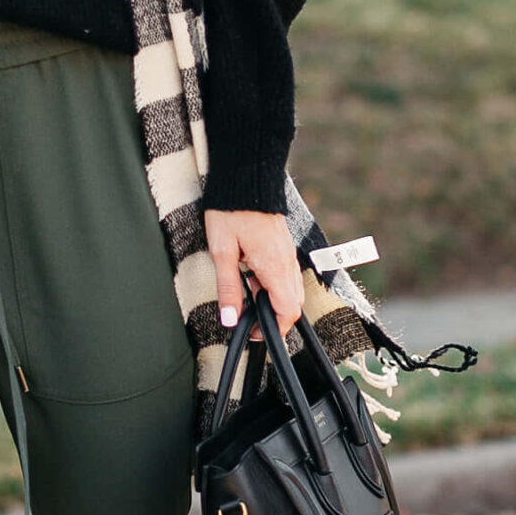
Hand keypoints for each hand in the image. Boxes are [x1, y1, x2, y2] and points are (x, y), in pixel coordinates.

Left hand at [203, 208, 303, 338]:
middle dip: (274, 317)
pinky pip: (286, 274)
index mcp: (275, 267)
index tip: (255, 334)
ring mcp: (288, 253)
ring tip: (246, 293)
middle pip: (293, 304)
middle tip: (248, 318)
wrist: (245, 180)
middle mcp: (287, 262)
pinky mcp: (283, 245)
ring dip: (273, 299)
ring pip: (291, 289)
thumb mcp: (222, 252)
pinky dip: (273, 284)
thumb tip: (229, 319)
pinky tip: (252, 275)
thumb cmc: (231, 212)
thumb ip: (227, 288)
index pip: (288, 311)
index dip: (274, 329)